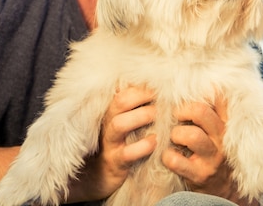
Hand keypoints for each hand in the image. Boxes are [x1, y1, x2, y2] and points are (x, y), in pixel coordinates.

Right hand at [67, 86, 156, 201]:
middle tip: (161, 99)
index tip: (160, 85)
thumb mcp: (128, 121)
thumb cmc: (122, 143)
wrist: (101, 176)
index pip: (124, 90)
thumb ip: (138, 106)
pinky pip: (127, 153)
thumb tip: (160, 87)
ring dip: (142, 116)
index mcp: (114, 111)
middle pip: (120, 101)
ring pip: (120, 124)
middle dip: (142, 96)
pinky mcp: (115, 162)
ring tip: (158, 117)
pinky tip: (154, 142)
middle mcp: (109, 123)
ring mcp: (111, 143)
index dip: (142, 86)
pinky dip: (143, 146)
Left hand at [162, 95, 254, 203]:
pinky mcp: (200, 174)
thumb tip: (204, 84)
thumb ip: (213, 112)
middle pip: (201, 112)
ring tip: (174, 139)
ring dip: (175, 134)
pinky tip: (170, 157)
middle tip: (176, 115)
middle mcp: (222, 139)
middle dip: (182, 110)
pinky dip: (167, 156)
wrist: (223, 191)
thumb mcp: (219, 133)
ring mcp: (212, 157)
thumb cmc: (214, 154)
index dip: (204, 91)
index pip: (220, 98)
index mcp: (226, 124)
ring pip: (190, 135)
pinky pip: (176, 160)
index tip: (190, 92)